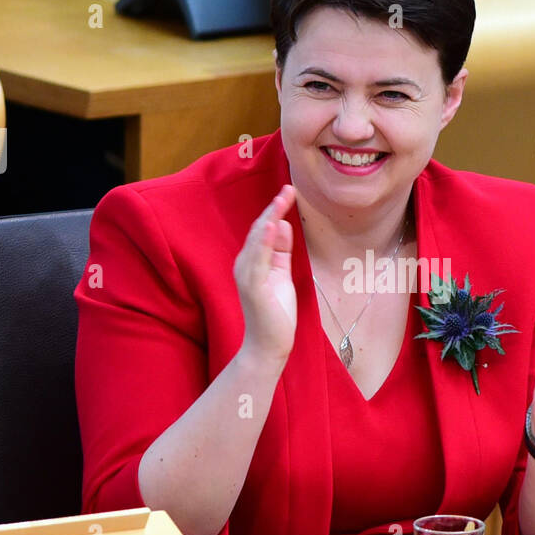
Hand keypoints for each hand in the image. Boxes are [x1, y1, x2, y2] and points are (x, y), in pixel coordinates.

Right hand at [234, 184, 296, 364]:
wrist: (269, 345)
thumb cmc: (275, 311)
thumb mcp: (281, 273)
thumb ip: (280, 250)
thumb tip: (283, 224)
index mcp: (252, 260)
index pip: (263, 229)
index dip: (275, 210)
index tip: (289, 192)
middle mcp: (245, 264)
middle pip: (259, 230)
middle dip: (273, 208)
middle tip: (288, 189)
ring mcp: (247, 275)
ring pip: (257, 240)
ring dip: (269, 217)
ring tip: (281, 199)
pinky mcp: (253, 286)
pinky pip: (258, 259)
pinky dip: (263, 241)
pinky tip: (272, 225)